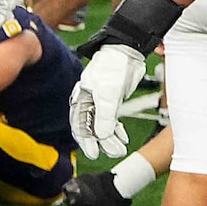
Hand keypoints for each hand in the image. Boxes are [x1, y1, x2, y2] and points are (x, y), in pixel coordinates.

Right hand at [71, 41, 143, 160]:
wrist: (126, 52)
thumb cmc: (112, 69)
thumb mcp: (108, 94)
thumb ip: (105, 116)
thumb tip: (103, 136)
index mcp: (80, 101)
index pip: (80, 127)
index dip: (87, 142)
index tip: (95, 154)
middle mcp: (88, 104)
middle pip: (92, 130)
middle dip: (103, 143)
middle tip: (115, 152)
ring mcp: (100, 104)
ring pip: (103, 127)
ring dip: (112, 139)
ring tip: (121, 149)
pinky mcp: (112, 102)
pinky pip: (112, 121)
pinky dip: (117, 130)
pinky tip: (124, 137)